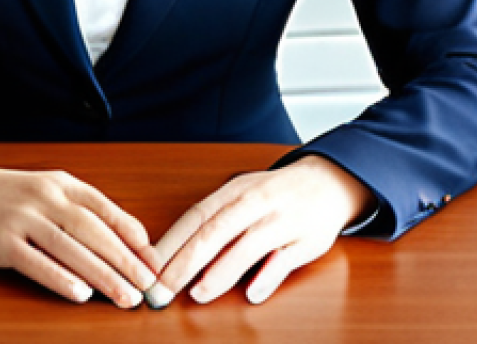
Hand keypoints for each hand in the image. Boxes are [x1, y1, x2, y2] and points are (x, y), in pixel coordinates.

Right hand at [0, 154, 159, 306]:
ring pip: (69, 247)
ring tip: (125, 297)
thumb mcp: (49, 192)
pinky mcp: (1, 239)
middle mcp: (45, 196)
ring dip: (101, 274)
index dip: (133, 237)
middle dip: (124, 260)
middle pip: (92, 230)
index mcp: (62, 184)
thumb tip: (131, 242)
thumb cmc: (10, 197)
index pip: (106, 209)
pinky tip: (80, 294)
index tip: (155, 262)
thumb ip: (85, 213)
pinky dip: (59, 278)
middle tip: (148, 287)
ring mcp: (22, 216)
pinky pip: (35, 261)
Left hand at [145, 156, 374, 307]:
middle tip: (163, 289)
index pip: (195, 216)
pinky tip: (252, 293)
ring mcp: (281, 220)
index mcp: (233, 191)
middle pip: (214, 232)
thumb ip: (213, 221)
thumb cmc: (273, 194)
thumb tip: (175, 251)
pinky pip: (285, 259)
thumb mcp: (241, 196)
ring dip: (221, 272)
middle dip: (185, 262)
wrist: (327, 182)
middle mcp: (254, 202)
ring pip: (247, 245)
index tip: (149, 266)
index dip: (171, 242)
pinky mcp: (307, 240)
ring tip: (199, 294)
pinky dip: (268, 275)